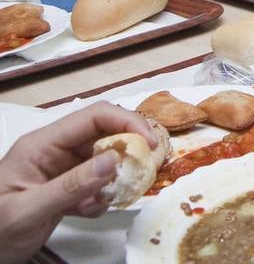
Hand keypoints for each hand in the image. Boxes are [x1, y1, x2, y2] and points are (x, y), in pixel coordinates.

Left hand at [0, 102, 159, 260]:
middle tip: (145, 170)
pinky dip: (103, 196)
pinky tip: (89, 211)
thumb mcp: (29, 210)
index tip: (149, 143)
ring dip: (115, 179)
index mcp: (42, 144)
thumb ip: (71, 185)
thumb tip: (115, 160)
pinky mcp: (67, 187)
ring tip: (108, 200)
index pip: (93, 117)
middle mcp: (54, 150)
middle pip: (104, 134)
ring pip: (105, 159)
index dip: (127, 123)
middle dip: (127, 151)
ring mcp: (61, 168)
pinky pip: (98, 181)